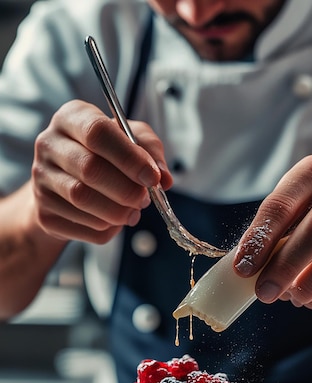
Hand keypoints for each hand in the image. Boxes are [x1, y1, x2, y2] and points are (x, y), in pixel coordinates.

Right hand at [31, 100, 172, 242]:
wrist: (66, 187)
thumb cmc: (102, 157)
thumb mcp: (129, 140)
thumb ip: (150, 152)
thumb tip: (164, 178)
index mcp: (71, 117)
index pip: (97, 132)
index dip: (129, 158)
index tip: (152, 178)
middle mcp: (49, 144)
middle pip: (90, 169)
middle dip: (126, 190)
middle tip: (143, 199)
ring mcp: (41, 180)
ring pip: (83, 200)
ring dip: (117, 212)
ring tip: (132, 212)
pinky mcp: (44, 213)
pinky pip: (81, 226)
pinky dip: (105, 229)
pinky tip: (113, 222)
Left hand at [233, 155, 311, 308]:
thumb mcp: (294, 202)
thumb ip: (273, 230)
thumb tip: (250, 270)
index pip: (281, 206)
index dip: (260, 239)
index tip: (242, 269)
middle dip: (286, 266)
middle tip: (264, 292)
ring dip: (309, 284)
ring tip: (288, 297)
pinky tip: (308, 299)